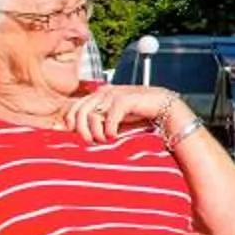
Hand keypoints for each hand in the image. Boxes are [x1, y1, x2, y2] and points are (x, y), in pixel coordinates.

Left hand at [64, 85, 183, 143]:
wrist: (163, 106)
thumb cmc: (138, 114)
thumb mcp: (114, 117)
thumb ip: (99, 120)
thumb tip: (82, 134)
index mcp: (99, 94)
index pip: (75, 106)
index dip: (71, 121)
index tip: (74, 134)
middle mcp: (104, 92)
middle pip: (80, 111)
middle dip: (82, 130)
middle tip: (90, 142)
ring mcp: (114, 94)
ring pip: (92, 114)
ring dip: (96, 132)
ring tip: (104, 140)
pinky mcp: (125, 99)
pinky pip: (109, 117)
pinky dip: (110, 130)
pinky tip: (114, 137)